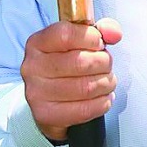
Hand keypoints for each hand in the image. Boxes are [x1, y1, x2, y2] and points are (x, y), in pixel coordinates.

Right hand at [20, 18, 121, 140]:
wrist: (50, 101)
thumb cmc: (67, 66)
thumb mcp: (80, 42)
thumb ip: (101, 31)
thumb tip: (114, 33)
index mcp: (38, 43)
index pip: (66, 35)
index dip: (91, 38)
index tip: (99, 43)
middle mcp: (32, 67)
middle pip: (80, 62)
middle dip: (103, 62)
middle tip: (106, 64)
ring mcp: (36, 93)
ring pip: (85, 87)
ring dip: (106, 83)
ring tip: (107, 80)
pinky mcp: (46, 114)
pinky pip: (85, 109)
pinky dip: (102, 102)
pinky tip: (103, 97)